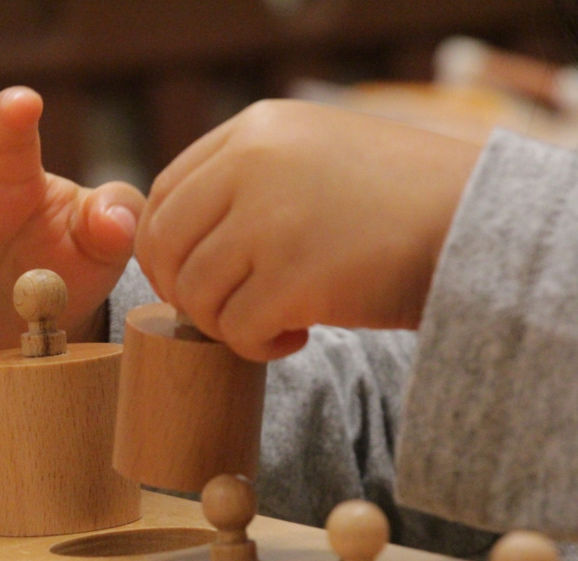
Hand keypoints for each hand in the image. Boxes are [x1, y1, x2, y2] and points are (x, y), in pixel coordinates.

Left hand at [136, 99, 481, 360]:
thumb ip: (246, 178)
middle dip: (183, 292)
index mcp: (255, 130)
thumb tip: (178, 233)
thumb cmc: (397, 200)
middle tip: (224, 310)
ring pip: (195, 293)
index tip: (190, 276)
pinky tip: (297, 336)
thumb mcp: (314, 154)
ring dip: (224, 323)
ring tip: (274, 320)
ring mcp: (271, 219)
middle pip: (165, 246)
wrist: (481, 221)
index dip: (166, 247)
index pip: (164, 194)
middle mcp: (253, 164)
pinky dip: (256, 345)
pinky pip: (235, 330)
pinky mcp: (295, 277)